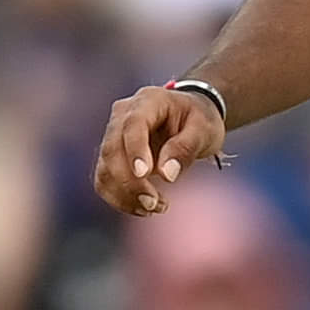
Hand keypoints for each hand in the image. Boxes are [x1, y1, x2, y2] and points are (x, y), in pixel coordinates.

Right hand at [92, 84, 227, 215]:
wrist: (190, 118)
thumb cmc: (199, 120)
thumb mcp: (204, 129)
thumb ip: (186, 148)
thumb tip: (167, 175)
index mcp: (148, 101)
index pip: (133, 124)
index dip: (135, 150)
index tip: (145, 174)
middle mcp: (123, 116)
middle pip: (112, 149)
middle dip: (129, 182)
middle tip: (154, 203)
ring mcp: (113, 136)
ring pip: (105, 169)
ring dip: (124, 195)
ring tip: (155, 208)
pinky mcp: (111, 158)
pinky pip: (105, 181)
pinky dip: (120, 198)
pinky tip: (143, 208)